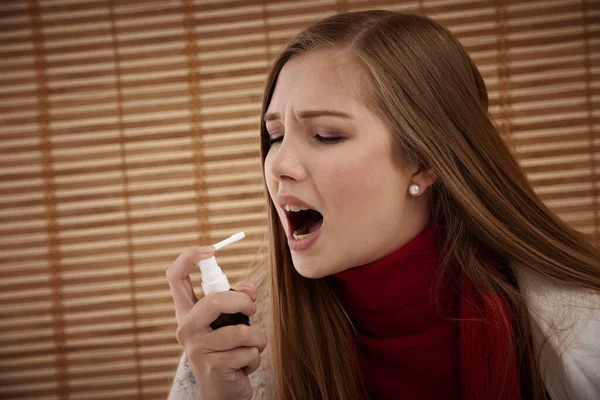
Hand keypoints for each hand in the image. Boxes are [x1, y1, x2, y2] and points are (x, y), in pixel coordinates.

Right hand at [167, 247, 265, 399]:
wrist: (223, 391)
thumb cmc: (228, 350)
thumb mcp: (232, 320)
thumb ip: (239, 298)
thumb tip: (248, 290)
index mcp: (188, 312)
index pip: (175, 277)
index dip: (189, 257)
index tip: (210, 249)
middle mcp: (186, 327)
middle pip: (214, 301)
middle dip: (243, 303)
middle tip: (251, 310)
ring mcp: (196, 348)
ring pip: (240, 331)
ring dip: (257, 338)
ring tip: (251, 347)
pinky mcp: (212, 366)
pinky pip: (247, 351)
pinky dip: (255, 357)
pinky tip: (243, 366)